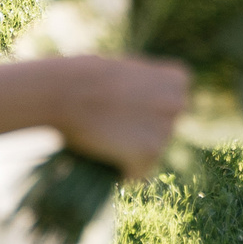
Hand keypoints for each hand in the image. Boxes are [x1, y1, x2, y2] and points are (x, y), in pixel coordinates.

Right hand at [51, 56, 190, 179]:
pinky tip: (107, 159)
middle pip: (165, 130)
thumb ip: (146, 87)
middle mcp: (177, 103)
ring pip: (153, 153)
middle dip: (144, 133)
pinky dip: (124, 172)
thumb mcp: (126, 70)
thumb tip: (146, 109)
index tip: (127, 107)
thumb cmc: (87, 77)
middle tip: (114, 127)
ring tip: (106, 140)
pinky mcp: (150, 151)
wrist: (65, 91)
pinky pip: (140, 172)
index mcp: (176, 79)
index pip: (173, 106)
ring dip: (133, 153)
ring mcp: (166, 128)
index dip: (149, 111)